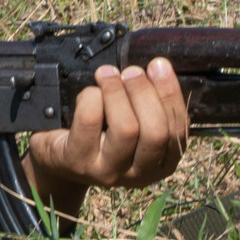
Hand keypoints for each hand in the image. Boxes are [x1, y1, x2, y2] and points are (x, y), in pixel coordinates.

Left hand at [22, 59, 188, 219]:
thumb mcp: (134, 126)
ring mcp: (109, 171)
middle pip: (155, 132)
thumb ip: (149, 105)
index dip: (170, 94)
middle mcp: (139, 174)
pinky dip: (91, 98)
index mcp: (161, 164)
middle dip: (144, 93)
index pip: (178, 131)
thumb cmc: (103, 134)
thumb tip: (157, 68)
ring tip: (107, 74)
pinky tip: (89, 92)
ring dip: (117, 92)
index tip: (159, 65)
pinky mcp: (79, 161)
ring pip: (126, 129)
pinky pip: (90, 121)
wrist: (61, 159)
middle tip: (131, 71)